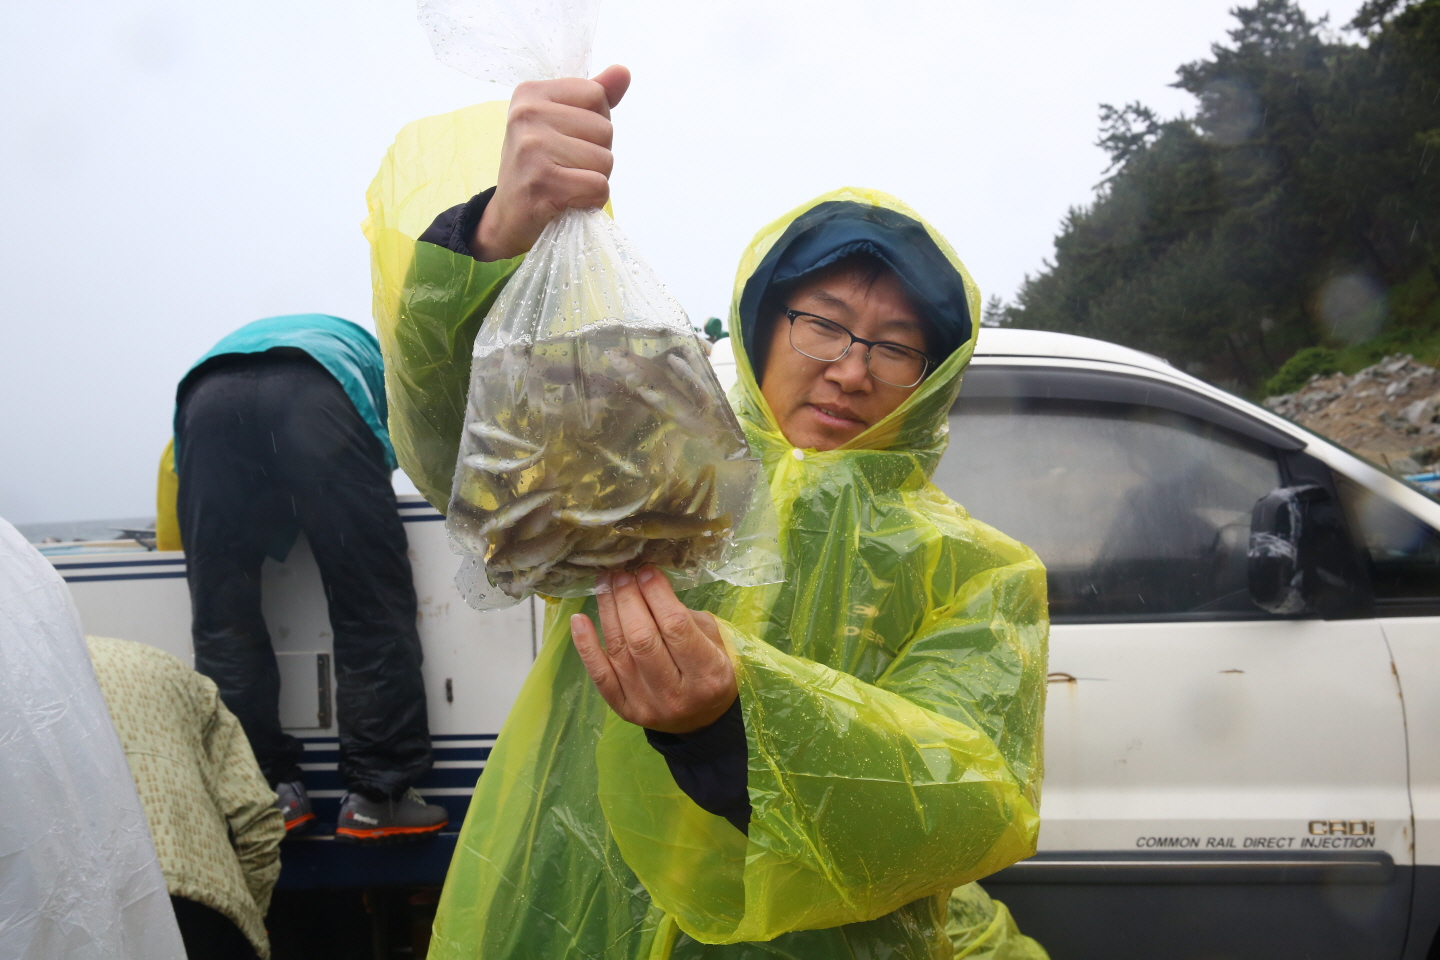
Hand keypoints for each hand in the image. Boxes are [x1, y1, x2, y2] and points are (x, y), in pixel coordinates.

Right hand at [473, 64, 631, 260]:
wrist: (508, 217)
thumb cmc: (540, 167)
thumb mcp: (560, 125)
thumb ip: (593, 98)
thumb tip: (623, 72)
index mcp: (530, 94)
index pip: (596, 95)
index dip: (595, 124)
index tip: (568, 141)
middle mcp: (527, 115)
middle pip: (604, 128)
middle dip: (596, 154)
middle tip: (566, 168)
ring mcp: (532, 148)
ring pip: (605, 159)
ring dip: (594, 179)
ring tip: (567, 184)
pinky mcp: (543, 183)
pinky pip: (598, 186)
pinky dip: (591, 200)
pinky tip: (568, 200)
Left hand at [570, 565, 736, 733]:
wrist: (700, 722)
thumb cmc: (710, 672)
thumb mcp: (716, 643)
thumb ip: (686, 617)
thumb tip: (648, 585)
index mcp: (708, 674)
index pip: (676, 626)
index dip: (656, 594)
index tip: (646, 571)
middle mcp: (675, 693)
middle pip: (642, 638)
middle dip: (628, 599)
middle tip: (622, 574)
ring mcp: (646, 704)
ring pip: (619, 650)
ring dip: (608, 611)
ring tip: (605, 584)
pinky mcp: (623, 709)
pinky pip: (599, 675)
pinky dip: (586, 646)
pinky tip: (579, 619)